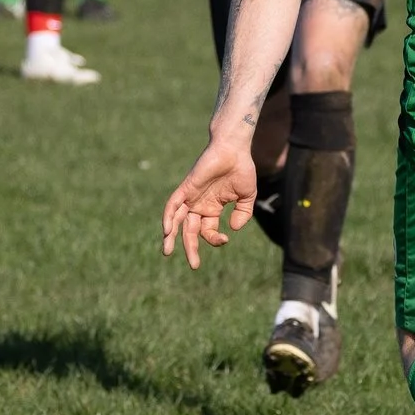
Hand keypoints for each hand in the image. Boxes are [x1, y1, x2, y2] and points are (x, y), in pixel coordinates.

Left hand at [161, 137, 257, 269]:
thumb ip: (243, 214)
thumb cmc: (242, 169)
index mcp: (212, 209)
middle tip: (194, 266)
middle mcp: (199, 205)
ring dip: (171, 237)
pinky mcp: (186, 187)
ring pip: (176, 221)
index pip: (208, 231)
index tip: (225, 239)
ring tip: (167, 252)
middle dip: (191, 249)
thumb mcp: (247, 197)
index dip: (215, 239)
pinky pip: (173, 205)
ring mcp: (191, 197)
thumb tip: (233, 228)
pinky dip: (168, 217)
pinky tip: (167, 230)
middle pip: (190, 231)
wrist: (234, 149)